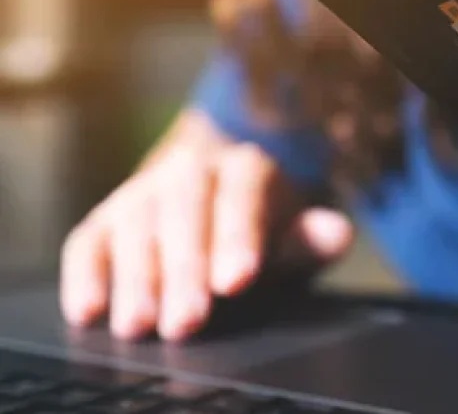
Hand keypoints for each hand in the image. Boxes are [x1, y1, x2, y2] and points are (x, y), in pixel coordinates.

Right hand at [60, 143, 353, 340]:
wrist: (219, 193)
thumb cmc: (265, 227)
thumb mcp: (295, 231)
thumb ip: (311, 238)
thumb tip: (337, 233)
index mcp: (246, 167)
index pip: (241, 194)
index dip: (237, 237)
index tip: (238, 280)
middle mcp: (190, 170)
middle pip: (184, 213)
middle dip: (183, 270)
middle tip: (187, 321)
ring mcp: (142, 192)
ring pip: (134, 227)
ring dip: (135, 279)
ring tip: (139, 326)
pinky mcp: (104, 219)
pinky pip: (88, 243)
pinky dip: (85, 276)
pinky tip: (88, 311)